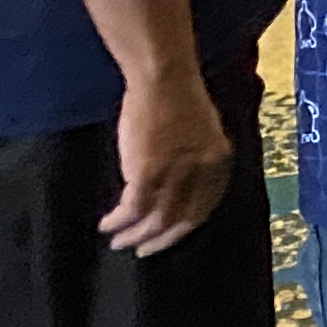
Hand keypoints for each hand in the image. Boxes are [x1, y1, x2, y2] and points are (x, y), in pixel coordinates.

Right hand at [98, 68, 235, 255]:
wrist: (163, 77)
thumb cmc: (178, 98)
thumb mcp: (202, 134)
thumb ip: (196, 163)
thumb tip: (180, 190)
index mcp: (219, 162)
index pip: (204, 208)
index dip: (184, 228)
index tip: (166, 237)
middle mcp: (201, 172)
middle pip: (181, 220)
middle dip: (159, 240)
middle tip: (142, 250)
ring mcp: (175, 174)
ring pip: (155, 219)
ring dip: (134, 235)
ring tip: (118, 241)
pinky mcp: (147, 172)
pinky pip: (132, 208)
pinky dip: (119, 220)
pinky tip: (108, 224)